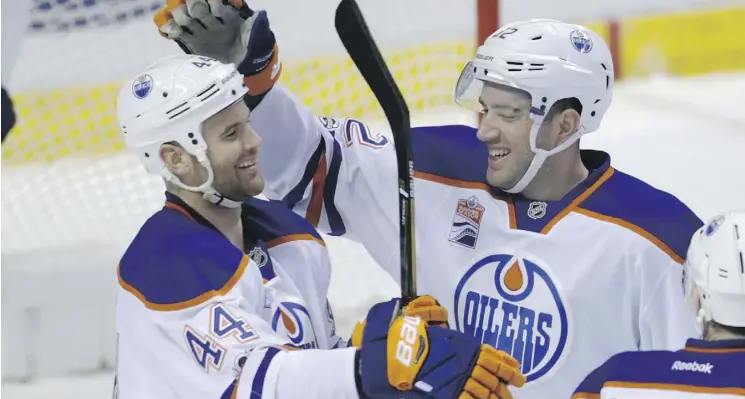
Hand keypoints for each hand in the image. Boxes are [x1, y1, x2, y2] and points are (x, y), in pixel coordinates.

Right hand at [153, 0, 280, 94]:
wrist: (246, 65)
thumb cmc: (251, 45)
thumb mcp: (258, 34)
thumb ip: (258, 24)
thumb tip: (259, 15)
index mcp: (226, 15)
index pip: (215, 3)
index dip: (211, 1)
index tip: (211, 3)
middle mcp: (211, 20)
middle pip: (197, 8)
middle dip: (194, 5)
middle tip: (194, 10)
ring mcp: (201, 31)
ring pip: (186, 18)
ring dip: (182, 15)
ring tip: (183, 19)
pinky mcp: (194, 44)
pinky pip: (180, 34)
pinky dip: (172, 30)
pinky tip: (168, 29)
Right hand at [355, 300, 525, 398]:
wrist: (383, 358)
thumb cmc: (399, 335)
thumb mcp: (418, 317)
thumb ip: (431, 314)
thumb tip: (437, 310)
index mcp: (460, 344)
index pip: (493, 357)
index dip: (508, 368)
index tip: (519, 377)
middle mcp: (462, 362)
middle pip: (491, 378)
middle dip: (502, 389)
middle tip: (509, 396)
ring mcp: (455, 380)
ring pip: (482, 393)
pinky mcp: (445, 394)